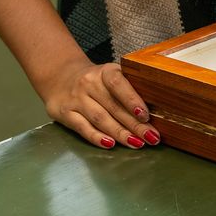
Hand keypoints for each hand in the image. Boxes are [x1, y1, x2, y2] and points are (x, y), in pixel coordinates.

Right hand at [40, 56, 159, 149]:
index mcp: (105, 71)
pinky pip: (82, 127)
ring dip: (120, 133)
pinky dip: (97, 137)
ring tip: (136, 143)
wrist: (60, 76)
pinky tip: (110, 144)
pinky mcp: (64, 113)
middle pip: (114, 107)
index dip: (133, 100)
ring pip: (100, 118)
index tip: (146, 116)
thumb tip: (155, 110)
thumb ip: (128, 88)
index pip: (119, 84)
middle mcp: (89, 83)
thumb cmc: (96, 80)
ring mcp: (76, 98)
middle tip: (151, 137)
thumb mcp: (111, 75)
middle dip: (134, 124)